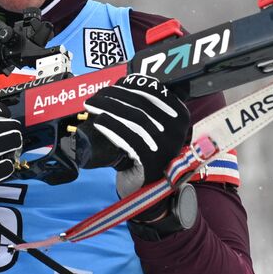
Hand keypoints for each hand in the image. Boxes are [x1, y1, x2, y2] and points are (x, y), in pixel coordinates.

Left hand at [73, 74, 191, 196]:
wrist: (147, 188)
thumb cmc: (147, 154)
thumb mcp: (155, 128)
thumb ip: (147, 109)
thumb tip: (122, 87)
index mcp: (180, 115)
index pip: (155, 92)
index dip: (131, 85)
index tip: (113, 85)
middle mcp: (178, 129)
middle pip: (141, 104)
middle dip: (114, 96)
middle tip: (94, 97)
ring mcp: (167, 146)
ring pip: (134, 119)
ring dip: (109, 109)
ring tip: (92, 107)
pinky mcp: (152, 160)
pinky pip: (129, 138)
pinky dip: (112, 127)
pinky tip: (99, 122)